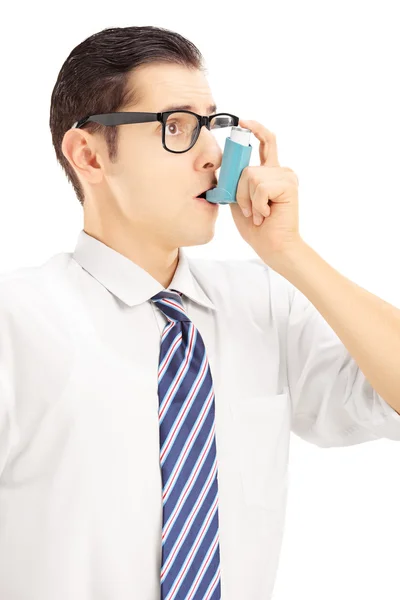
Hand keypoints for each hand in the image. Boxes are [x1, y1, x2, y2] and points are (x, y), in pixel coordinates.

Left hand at [230, 118, 301, 268]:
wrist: (274, 247)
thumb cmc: (258, 228)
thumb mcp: (239, 201)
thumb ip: (235, 183)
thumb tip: (222, 167)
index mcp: (271, 173)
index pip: (266, 142)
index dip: (255, 129)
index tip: (243, 121)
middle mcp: (281, 171)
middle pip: (247, 167)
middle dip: (239, 192)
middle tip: (251, 211)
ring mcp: (286, 176)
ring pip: (250, 176)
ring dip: (248, 200)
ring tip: (260, 214)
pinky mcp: (289, 183)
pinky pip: (259, 186)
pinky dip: (257, 203)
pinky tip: (267, 214)